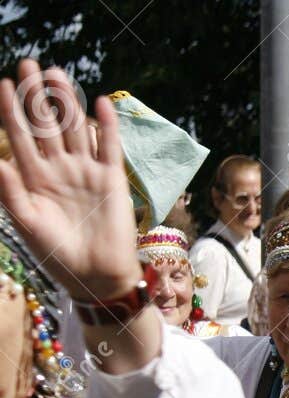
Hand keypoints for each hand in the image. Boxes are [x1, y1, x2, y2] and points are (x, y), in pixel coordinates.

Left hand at [0, 62, 140, 300]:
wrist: (97, 276)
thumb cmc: (57, 253)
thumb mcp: (26, 222)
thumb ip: (10, 191)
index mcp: (34, 177)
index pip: (20, 136)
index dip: (11, 110)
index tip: (4, 84)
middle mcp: (59, 168)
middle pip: (47, 124)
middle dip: (37, 96)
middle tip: (29, 65)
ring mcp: (86, 171)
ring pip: (75, 129)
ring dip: (67, 102)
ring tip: (57, 74)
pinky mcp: (112, 180)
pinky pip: (108, 147)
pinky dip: (106, 126)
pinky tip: (99, 103)